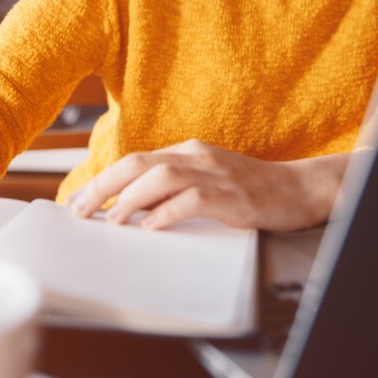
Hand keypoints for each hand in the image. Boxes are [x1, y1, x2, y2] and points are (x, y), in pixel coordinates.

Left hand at [65, 139, 348, 231]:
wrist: (300, 189)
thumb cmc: (251, 189)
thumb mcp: (207, 179)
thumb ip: (174, 188)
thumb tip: (132, 208)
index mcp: (188, 151)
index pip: (135, 161)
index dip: (103, 180)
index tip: (77, 201)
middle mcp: (197, 156)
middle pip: (138, 164)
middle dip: (103, 186)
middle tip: (78, 209)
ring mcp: (215, 173)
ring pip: (160, 177)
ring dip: (129, 199)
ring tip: (110, 220)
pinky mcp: (232, 195)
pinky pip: (192, 199)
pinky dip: (167, 212)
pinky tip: (151, 227)